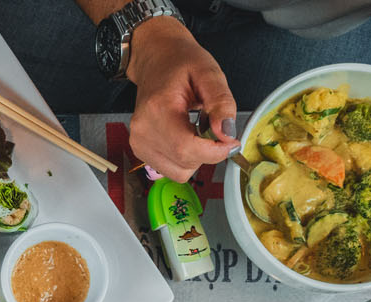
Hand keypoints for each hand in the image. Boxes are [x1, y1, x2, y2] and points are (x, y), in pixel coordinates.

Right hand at [124, 17, 237, 180]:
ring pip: (179, 171)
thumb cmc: (180, 64)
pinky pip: (171, 169)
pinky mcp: (140, 150)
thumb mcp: (209, 74)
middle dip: (208, 152)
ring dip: (196, 156)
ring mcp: (139, 143)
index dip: (214, 151)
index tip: (230, 141)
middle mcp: (143, 131)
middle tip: (213, 126)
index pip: (186, 149)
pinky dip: (185, 157)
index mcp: (158, 109)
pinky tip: (185, 135)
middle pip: (184, 163)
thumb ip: (221, 103)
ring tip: (196, 129)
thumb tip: (227, 134)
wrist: (156, 60)